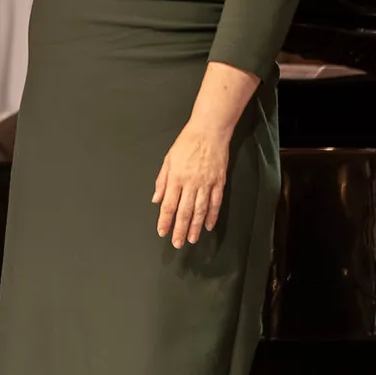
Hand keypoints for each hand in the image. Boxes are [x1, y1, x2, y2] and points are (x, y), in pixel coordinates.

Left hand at [153, 121, 229, 247]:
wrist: (208, 132)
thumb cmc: (186, 143)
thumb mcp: (168, 159)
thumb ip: (162, 181)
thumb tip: (156, 199)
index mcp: (176, 178)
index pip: (169, 204)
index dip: (165, 220)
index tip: (162, 232)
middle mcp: (190, 183)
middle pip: (184, 211)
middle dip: (179, 229)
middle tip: (177, 243)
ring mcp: (206, 184)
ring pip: (200, 210)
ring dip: (195, 226)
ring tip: (191, 239)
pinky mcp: (219, 183)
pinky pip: (215, 203)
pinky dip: (212, 216)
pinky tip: (208, 226)